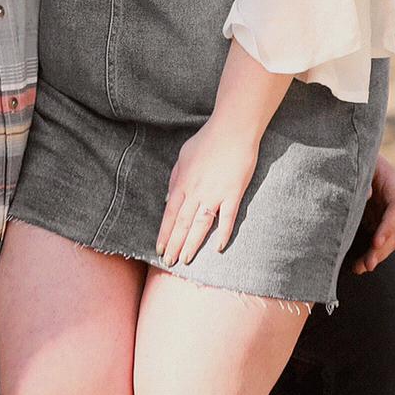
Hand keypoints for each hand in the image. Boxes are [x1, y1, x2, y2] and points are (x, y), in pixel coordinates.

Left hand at [157, 125, 257, 267]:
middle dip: (174, 245)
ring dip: (192, 244)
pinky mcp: (233, 194)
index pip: (170, 215)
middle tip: (169, 263)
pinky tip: (217, 248)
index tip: (160, 249)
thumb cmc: (207, 140)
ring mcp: (215, 194)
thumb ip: (175, 179)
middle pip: (182, 224)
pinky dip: (223, 234)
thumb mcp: (183, 156)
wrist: (233, 130)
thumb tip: (169, 200)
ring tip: (186, 260)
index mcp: (182, 183)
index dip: (164, 234)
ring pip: (200, 225)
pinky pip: (227, 218)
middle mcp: (196, 192)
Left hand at [351, 151, 394, 273]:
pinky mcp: (375, 223)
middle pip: (394, 230)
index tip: (375, 241)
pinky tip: (356, 267)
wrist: (349, 155)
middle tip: (367, 264)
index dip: (388, 226)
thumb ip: (362, 177)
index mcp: (393, 185)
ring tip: (359, 269)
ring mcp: (385, 215)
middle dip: (381, 249)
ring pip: (388, 240)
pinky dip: (368, 255)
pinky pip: (377, 243)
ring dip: (375, 256)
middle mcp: (392, 203)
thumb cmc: (353, 156)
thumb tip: (366, 194)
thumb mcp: (359, 162)